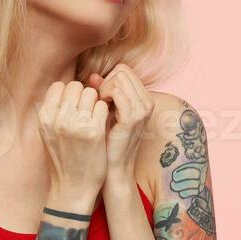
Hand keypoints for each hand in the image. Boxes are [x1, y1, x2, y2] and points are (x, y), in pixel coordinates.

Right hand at [36, 80, 108, 201]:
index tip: (75, 104)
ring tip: (94, 117)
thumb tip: (67, 87)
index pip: (59, 86)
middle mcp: (58, 119)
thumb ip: (55, 111)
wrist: (73, 187)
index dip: (70, 92)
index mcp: (45, 117)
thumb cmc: (63, 158)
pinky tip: (102, 124)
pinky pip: (103, 107)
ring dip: (95, 102)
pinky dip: (104, 112)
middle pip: (76, 86)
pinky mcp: (95, 132)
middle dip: (84, 95)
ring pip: (91, 93)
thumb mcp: (49, 133)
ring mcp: (77, 125)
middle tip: (87, 110)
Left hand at [85, 64, 153, 186]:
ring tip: (98, 105)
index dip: (108, 79)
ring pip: (119, 78)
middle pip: (123, 72)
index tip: (100, 96)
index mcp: (145, 99)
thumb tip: (92, 76)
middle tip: (98, 101)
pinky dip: (104, 95)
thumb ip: (102, 92)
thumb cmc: (108, 141)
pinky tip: (99, 108)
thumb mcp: (107, 112)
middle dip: (106, 82)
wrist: (114, 168)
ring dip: (103, 89)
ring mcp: (143, 110)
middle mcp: (148, 102)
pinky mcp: (133, 118)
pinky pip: (116, 91)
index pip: (124, 71)